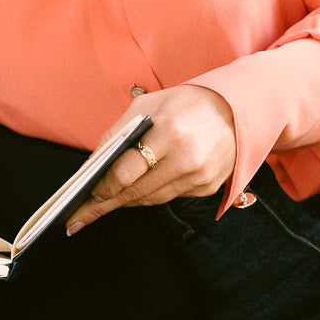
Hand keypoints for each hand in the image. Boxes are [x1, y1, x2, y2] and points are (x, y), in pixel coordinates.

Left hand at [66, 85, 236, 232]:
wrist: (238, 109)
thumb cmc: (187, 103)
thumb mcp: (148, 105)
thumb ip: (117, 134)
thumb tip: (92, 165)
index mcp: (169, 134)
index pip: (125, 173)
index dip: (101, 188)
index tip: (83, 199)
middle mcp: (186, 160)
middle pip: (135, 192)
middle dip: (105, 204)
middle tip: (80, 216)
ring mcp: (199, 177)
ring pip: (150, 200)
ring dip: (125, 202)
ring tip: (102, 205)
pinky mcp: (207, 188)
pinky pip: (169, 197)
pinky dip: (149, 195)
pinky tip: (135, 193)